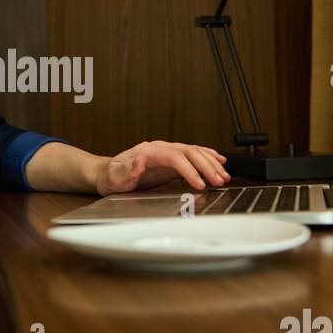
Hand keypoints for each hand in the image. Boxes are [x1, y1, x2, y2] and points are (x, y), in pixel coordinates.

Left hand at [94, 140, 229, 195]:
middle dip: (207, 166)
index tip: (199, 184)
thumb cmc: (112, 177)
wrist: (109, 173)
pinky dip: (208, 156)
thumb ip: (127, 170)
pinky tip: (219, 161)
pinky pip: (193, 154)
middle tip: (219, 181)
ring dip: (211, 163)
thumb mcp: (115, 177)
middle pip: (189, 152)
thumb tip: (139, 160)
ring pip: (195, 151)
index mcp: (149, 151)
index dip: (189, 170)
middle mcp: (160, 148)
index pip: (175, 157)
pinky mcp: (171, 158)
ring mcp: (167, 151)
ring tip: (224, 176)